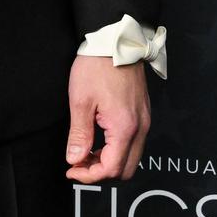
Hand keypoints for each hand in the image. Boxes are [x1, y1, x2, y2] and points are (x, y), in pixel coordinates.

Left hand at [64, 54, 149, 183]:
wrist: (116, 41)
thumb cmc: (97, 66)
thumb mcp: (80, 101)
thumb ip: (79, 135)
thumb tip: (75, 159)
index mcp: (125, 127)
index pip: (111, 168)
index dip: (89, 176)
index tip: (71, 170)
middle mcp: (140, 127)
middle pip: (126, 170)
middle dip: (101, 172)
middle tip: (78, 163)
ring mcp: (144, 121)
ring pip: (131, 158)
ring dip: (109, 161)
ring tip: (86, 151)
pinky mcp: (143, 114)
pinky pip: (134, 143)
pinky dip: (117, 150)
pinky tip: (99, 140)